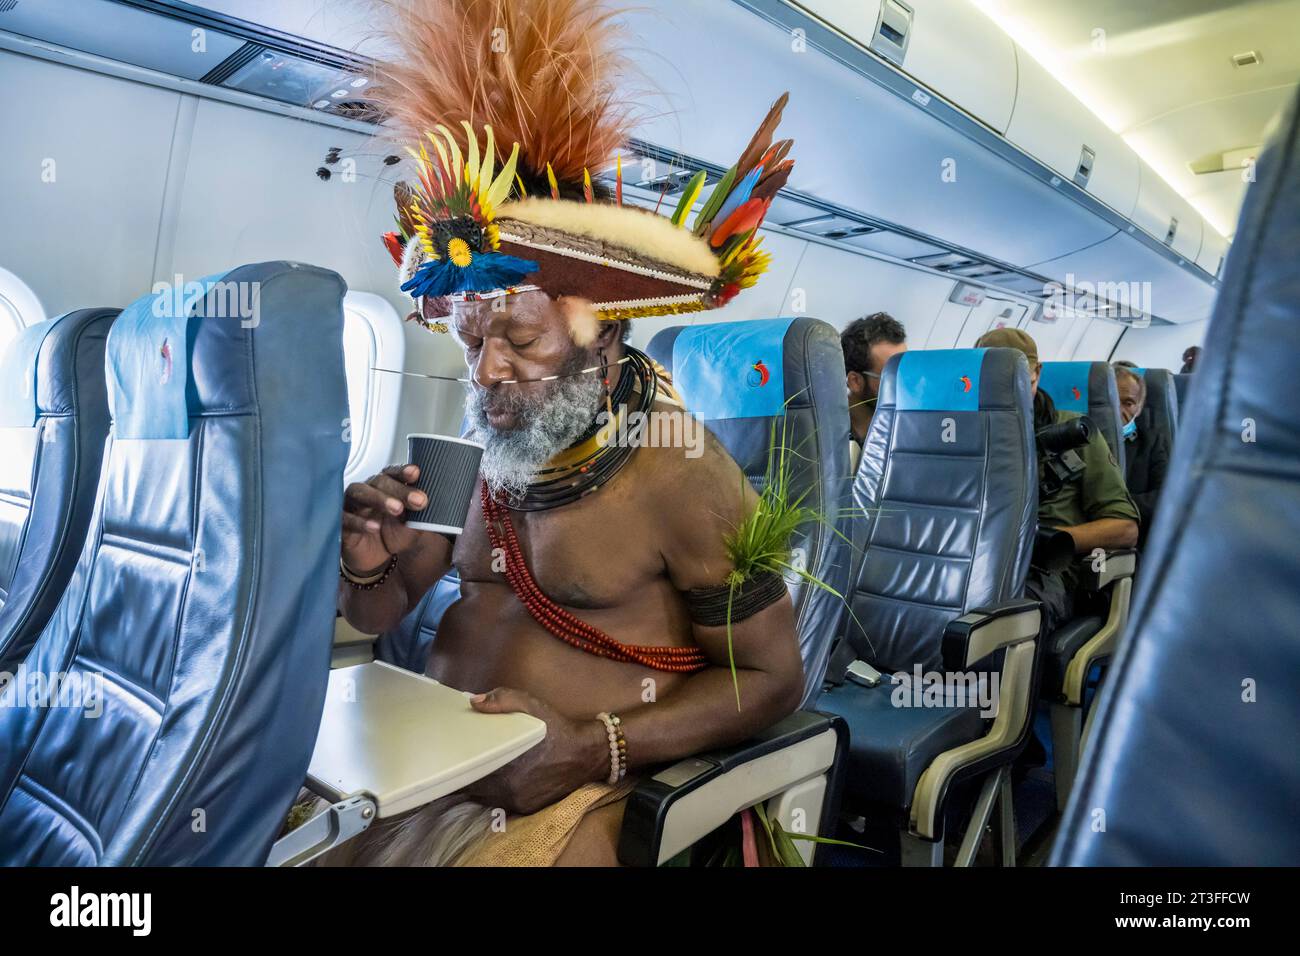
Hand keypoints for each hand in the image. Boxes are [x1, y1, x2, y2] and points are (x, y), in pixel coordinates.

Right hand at [341, 464, 427, 571]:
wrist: (376, 559)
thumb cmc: (393, 535)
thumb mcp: (412, 526)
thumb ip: (420, 515)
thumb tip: (431, 505)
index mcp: (385, 487)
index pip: (393, 473)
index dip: (403, 472)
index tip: (416, 473)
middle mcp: (367, 490)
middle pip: (379, 482)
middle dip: (399, 490)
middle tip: (418, 500)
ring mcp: (351, 505)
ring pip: (359, 494)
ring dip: (379, 499)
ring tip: (397, 509)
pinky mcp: (340, 522)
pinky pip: (345, 518)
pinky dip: (359, 522)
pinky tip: (374, 527)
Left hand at [466, 688, 610, 814]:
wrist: (587, 754)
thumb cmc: (556, 728)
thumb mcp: (531, 705)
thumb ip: (502, 701)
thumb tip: (473, 702)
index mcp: (504, 767)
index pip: (467, 777)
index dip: (455, 771)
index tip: (447, 762)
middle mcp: (508, 790)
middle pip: (473, 790)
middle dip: (465, 779)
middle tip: (459, 765)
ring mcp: (517, 802)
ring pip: (486, 799)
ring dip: (479, 788)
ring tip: (475, 772)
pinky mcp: (527, 808)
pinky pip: (502, 803)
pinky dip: (496, 794)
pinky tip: (498, 779)